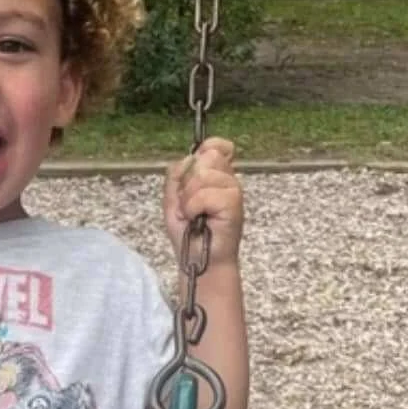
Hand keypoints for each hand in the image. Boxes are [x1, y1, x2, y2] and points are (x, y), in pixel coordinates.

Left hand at [163, 137, 242, 266]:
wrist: (198, 262)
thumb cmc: (190, 235)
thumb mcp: (173, 201)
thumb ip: (176, 176)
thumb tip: (189, 157)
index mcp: (215, 176)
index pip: (215, 146)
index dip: (205, 150)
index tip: (195, 169)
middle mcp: (227, 180)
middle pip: (206, 158)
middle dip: (188, 183)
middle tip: (189, 205)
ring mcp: (233, 191)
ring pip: (202, 176)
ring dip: (189, 199)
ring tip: (193, 216)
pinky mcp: (234, 204)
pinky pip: (206, 194)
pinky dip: (194, 208)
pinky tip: (198, 220)